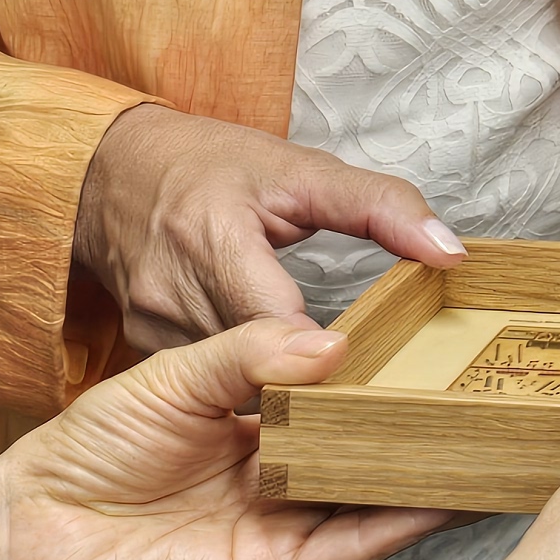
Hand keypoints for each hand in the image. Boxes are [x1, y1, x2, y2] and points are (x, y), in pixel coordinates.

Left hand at [0, 317, 454, 559]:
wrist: (27, 532)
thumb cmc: (86, 452)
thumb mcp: (178, 377)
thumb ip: (253, 353)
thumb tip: (338, 342)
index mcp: (253, 435)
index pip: (336, 408)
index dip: (384, 384)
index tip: (435, 350)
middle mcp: (277, 487)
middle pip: (366, 457)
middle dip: (422, 431)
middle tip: (484, 391)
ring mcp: (281, 533)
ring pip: (374, 503)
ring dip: (430, 476)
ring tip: (491, 438)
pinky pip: (354, 548)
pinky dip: (404, 524)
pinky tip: (451, 495)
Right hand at [72, 101, 462, 350]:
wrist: (110, 171)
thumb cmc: (209, 164)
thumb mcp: (301, 168)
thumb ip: (380, 208)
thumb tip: (450, 252)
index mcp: (214, 239)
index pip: (277, 326)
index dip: (327, 358)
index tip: (376, 375)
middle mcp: (174, 291)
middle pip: (257, 367)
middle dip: (312, 382)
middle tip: (370, 396)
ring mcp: (152, 326)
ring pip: (234, 382)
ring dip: (279, 385)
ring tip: (330, 389)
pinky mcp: (144, 348)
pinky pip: (209, 379)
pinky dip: (244, 378)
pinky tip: (277, 372)